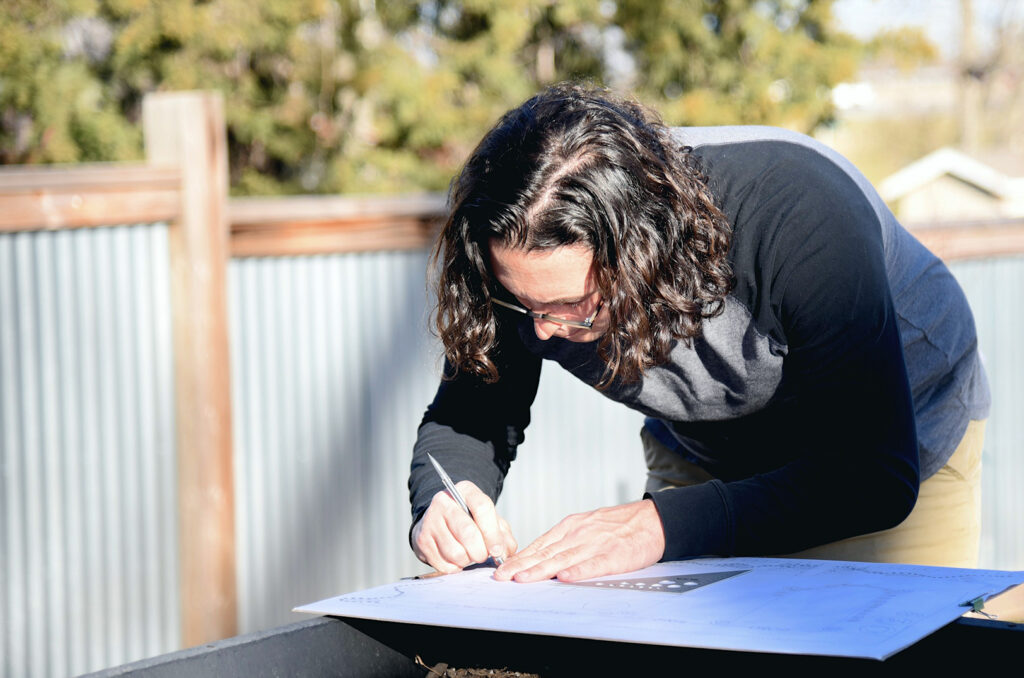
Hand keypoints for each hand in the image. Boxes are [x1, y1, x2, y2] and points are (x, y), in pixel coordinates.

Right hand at [412, 480, 517, 573]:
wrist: (439, 523)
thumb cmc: (470, 522)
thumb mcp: (490, 521)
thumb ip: (503, 535)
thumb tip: (503, 553)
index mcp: (465, 490)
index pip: (482, 507)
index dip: (492, 533)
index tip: (497, 550)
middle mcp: (444, 501)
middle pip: (467, 532)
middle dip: (480, 551)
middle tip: (483, 556)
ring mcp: (430, 520)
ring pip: (455, 552)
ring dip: (467, 561)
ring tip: (468, 555)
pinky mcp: (421, 540)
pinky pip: (443, 564)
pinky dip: (454, 567)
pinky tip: (455, 559)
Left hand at [493, 499, 664, 582]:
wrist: (652, 520)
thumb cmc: (617, 526)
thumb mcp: (585, 527)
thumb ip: (563, 542)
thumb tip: (539, 558)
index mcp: (570, 527)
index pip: (539, 545)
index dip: (519, 558)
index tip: (501, 569)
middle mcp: (579, 534)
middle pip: (545, 553)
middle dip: (521, 566)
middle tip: (501, 577)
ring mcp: (596, 544)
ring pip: (563, 559)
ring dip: (541, 570)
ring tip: (522, 579)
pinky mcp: (614, 555)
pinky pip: (594, 565)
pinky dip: (579, 571)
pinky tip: (565, 578)